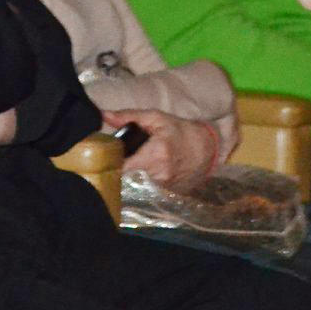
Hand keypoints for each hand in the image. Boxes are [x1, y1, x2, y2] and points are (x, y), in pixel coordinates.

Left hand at [102, 108, 217, 190]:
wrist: (206, 149)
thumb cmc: (179, 131)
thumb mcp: (156, 118)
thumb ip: (128, 117)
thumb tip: (103, 114)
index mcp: (155, 155)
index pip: (122, 167)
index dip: (110, 163)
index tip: (106, 157)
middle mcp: (159, 175)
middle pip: (127, 177)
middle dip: (121, 168)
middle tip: (121, 157)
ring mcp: (164, 188)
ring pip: (136, 185)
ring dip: (133, 175)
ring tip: (137, 163)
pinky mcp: (168, 195)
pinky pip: (147, 190)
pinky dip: (143, 182)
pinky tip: (148, 172)